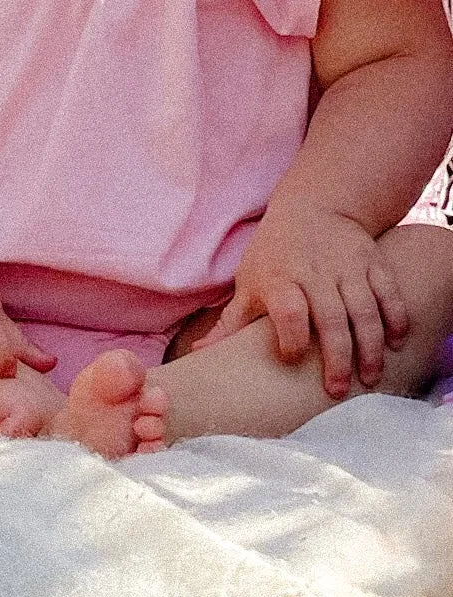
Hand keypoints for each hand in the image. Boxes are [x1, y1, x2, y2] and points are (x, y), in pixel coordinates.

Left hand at [195, 202, 408, 397]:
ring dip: (371, 347)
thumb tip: (199, 354)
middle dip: (337, 358)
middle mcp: (315, 272)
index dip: (289, 338)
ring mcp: (347, 268)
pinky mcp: (373, 264)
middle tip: (337, 391)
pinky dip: (397, 320)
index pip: (287, 310)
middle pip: (330, 318)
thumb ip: (231, 322)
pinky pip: (389, 294)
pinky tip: (397, 346)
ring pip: (364, 311)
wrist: (314, 205)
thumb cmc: (276, 254)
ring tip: (370, 378)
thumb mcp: (250, 281)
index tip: (290, 359)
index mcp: (280, 278)